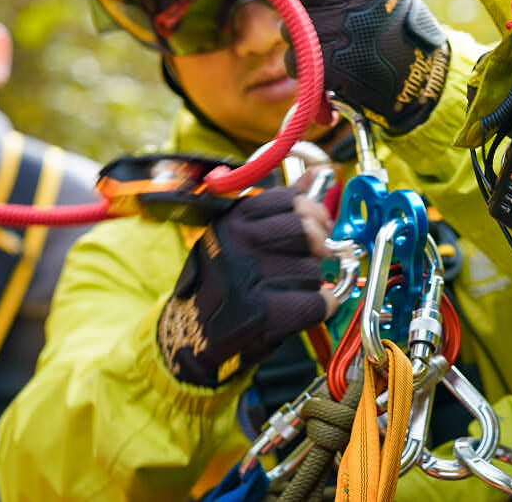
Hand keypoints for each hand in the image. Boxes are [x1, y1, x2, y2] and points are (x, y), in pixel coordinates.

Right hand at [157, 188, 337, 386]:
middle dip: (319, 246)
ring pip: (312, 270)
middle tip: (317, 258)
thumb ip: (280, 209)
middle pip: (306, 231)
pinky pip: (314, 302)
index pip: (289, 199)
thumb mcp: (240, 238)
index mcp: (231, 219)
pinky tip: (311, 308)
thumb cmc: (221, 285)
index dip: (313, 212)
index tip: (319, 224)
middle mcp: (235, 242)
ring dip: (313, 283)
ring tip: (294, 290)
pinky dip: (322, 307)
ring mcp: (246, 277)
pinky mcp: (258, 312)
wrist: (189, 338)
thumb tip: (320, 173)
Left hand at [283, 0, 449, 133]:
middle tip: (310, 6)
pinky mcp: (332, 64)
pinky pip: (295, 57)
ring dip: (299, 34)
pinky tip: (324, 62)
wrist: (417, 78)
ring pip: (290, 23)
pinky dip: (303, 64)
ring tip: (325, 38)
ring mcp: (345, 29)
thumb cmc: (392, 24)